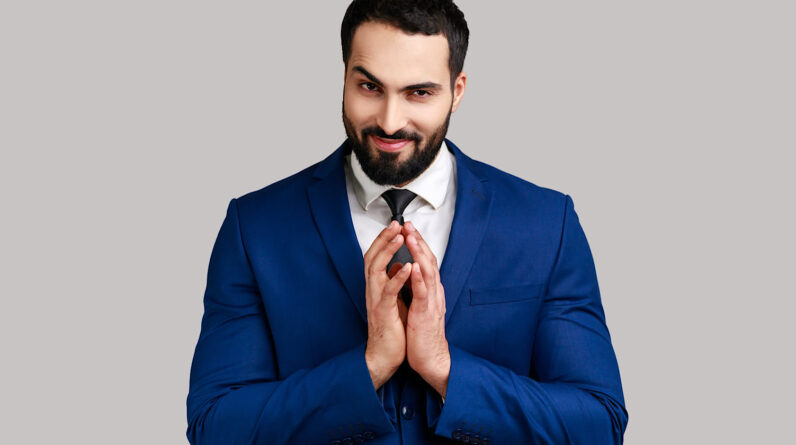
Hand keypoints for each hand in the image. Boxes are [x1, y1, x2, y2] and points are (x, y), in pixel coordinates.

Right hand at [363, 221, 411, 389]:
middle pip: (372, 257)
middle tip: (395, 224)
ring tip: (399, 237)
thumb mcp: (393, 300)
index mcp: (377, 287)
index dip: (383, 240)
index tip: (395, 225)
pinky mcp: (383, 312)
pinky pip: (388, 292)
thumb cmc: (391, 329)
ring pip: (376, 270)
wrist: (385, 355)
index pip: (376, 256)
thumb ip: (394, 282)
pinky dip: (398, 278)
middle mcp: (373, 290)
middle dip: (384, 239)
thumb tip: (399, 265)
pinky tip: (408, 268)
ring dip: (388, 251)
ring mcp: (376, 300)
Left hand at [403, 221, 450, 397]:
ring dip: (419, 253)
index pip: (425, 261)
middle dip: (418, 241)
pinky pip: (423, 292)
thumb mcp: (418, 306)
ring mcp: (432, 302)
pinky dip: (419, 277)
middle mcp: (434, 292)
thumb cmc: (423, 335)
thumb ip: (416, 289)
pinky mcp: (426, 314)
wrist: (432, 359)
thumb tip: (409, 272)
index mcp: (430, 291)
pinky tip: (414, 266)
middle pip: (428, 261)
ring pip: (428, 272)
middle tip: (409, 224)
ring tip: (412, 237)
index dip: (417, 244)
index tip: (408, 229)